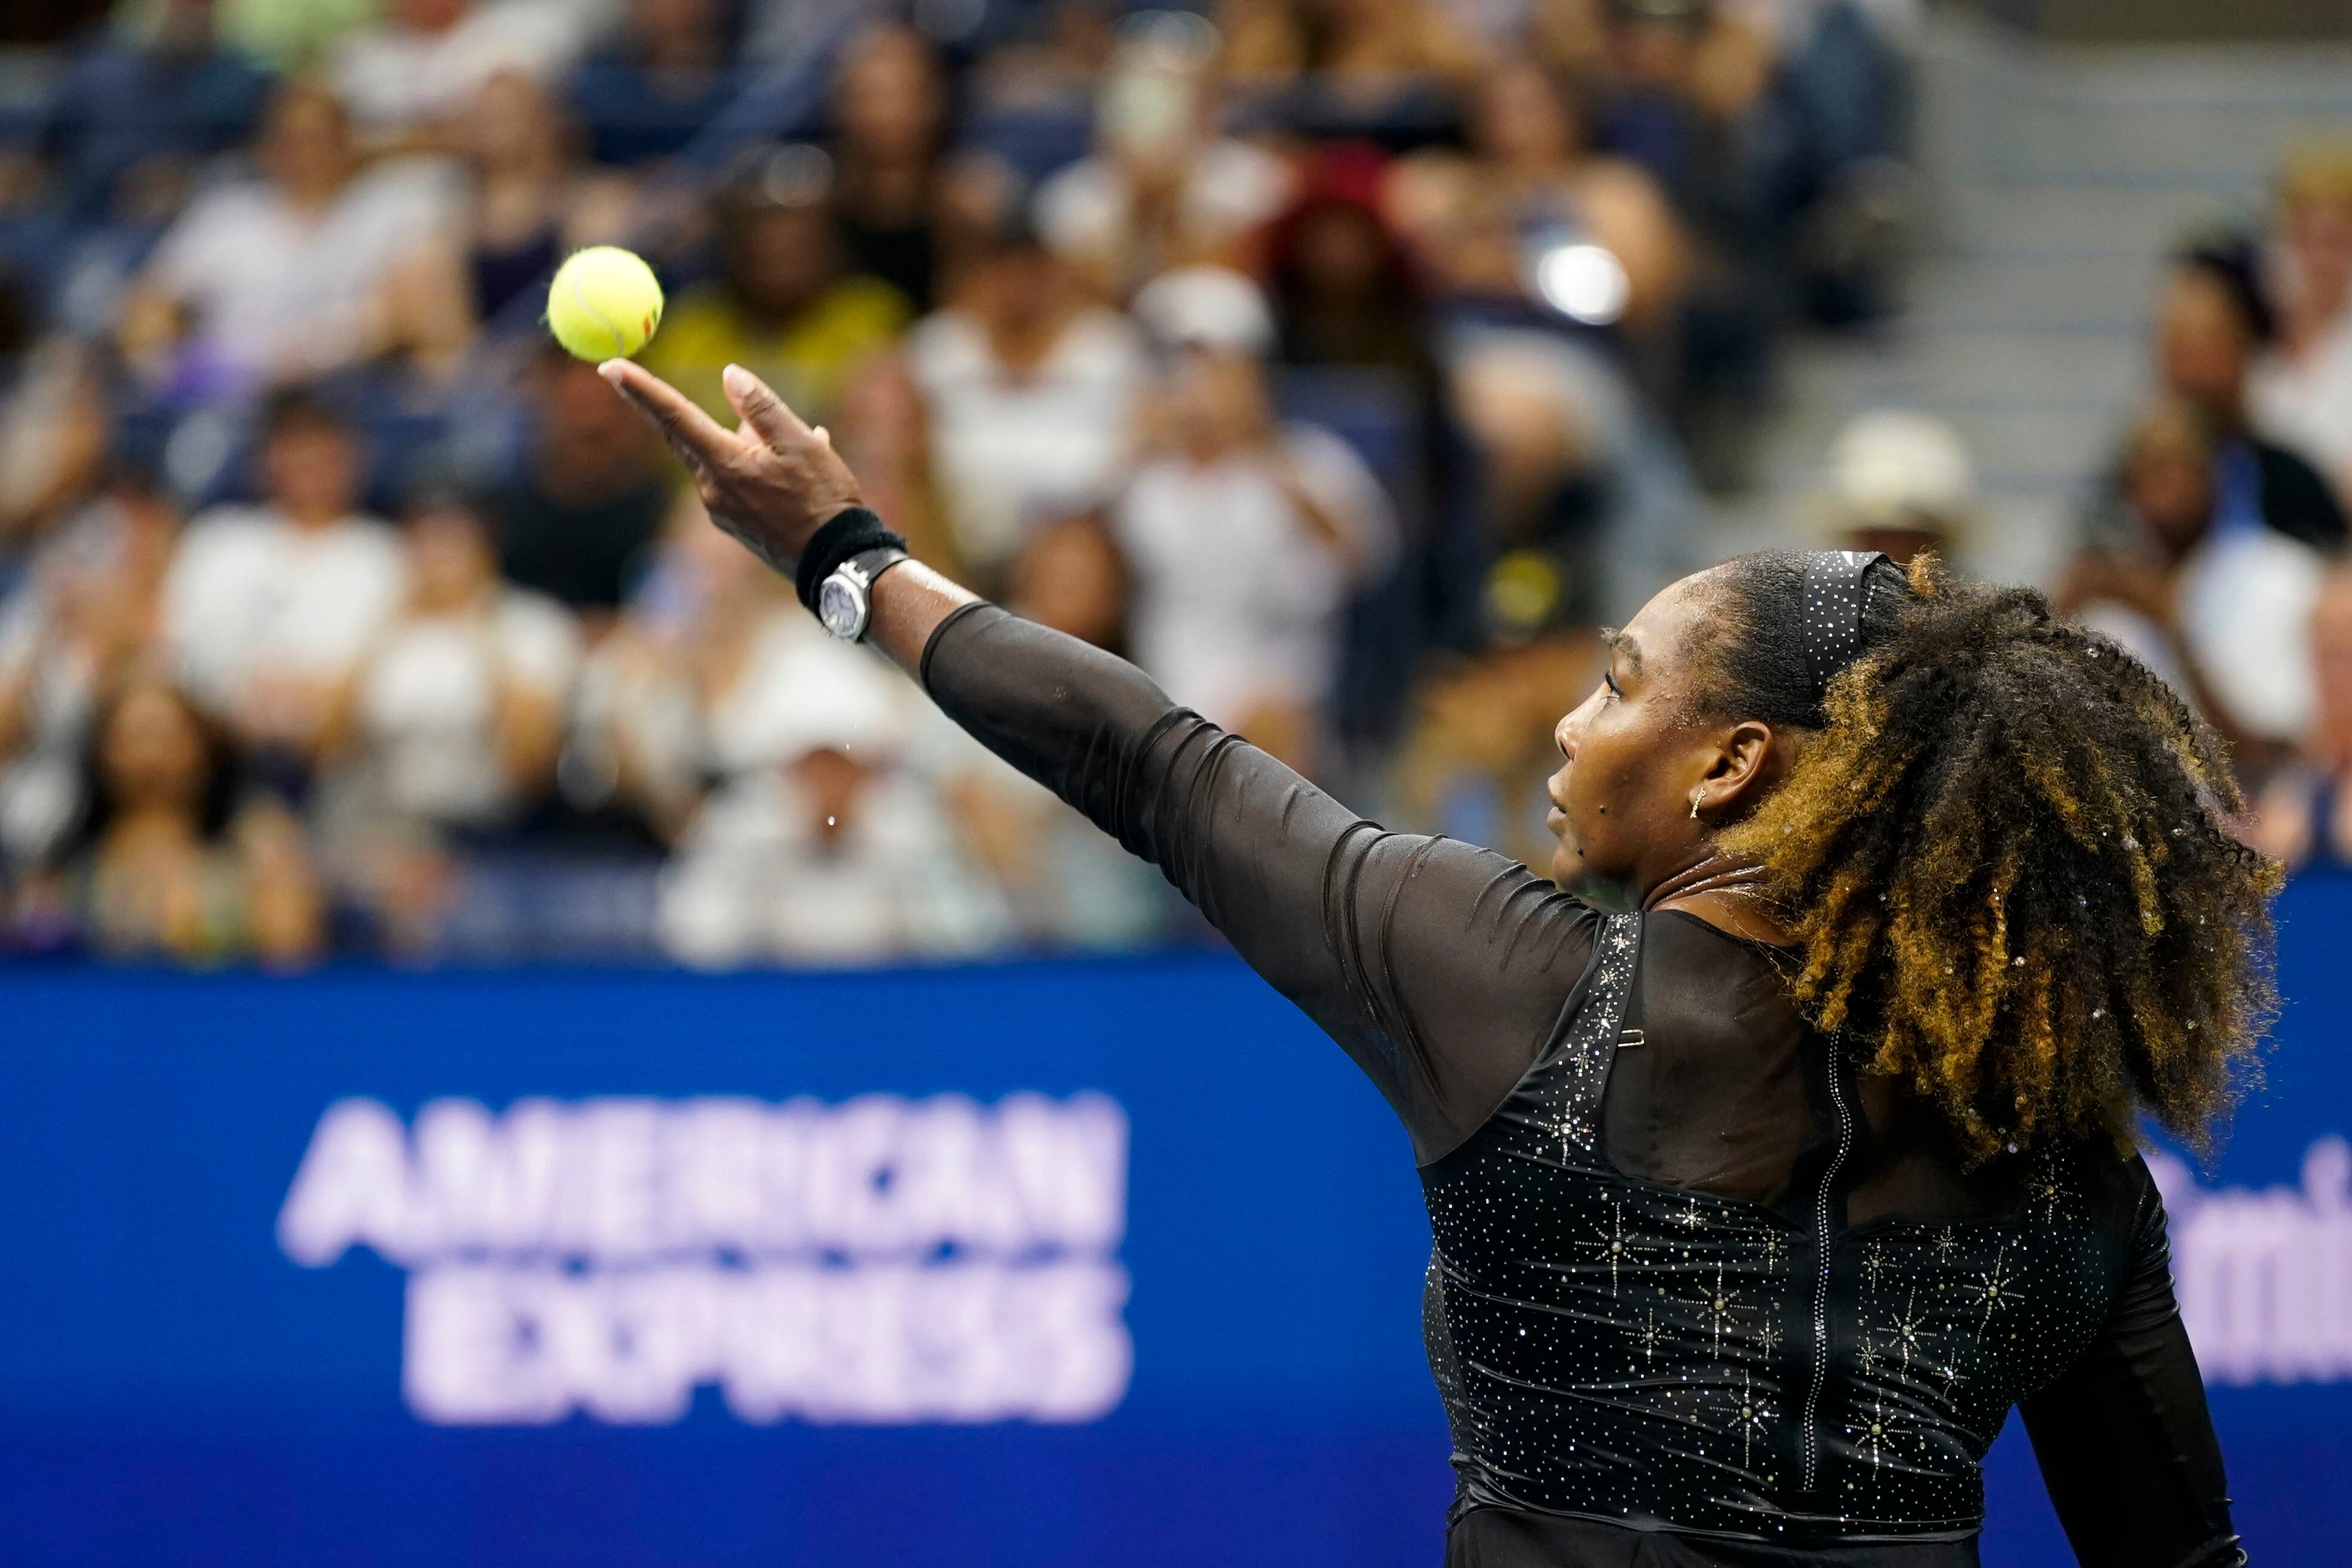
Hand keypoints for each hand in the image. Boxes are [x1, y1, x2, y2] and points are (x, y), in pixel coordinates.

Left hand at [599, 359, 863, 576]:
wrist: (835, 563)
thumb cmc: (824, 501)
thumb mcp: (801, 444)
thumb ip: (762, 408)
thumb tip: (730, 375)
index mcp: (725, 465)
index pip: (674, 416)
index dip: (640, 389)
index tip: (609, 366)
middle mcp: (711, 489)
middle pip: (687, 435)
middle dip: (688, 411)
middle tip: (676, 388)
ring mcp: (719, 509)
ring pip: (718, 455)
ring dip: (745, 442)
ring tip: (800, 450)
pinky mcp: (731, 522)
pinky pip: (733, 479)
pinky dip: (754, 465)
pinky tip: (794, 472)